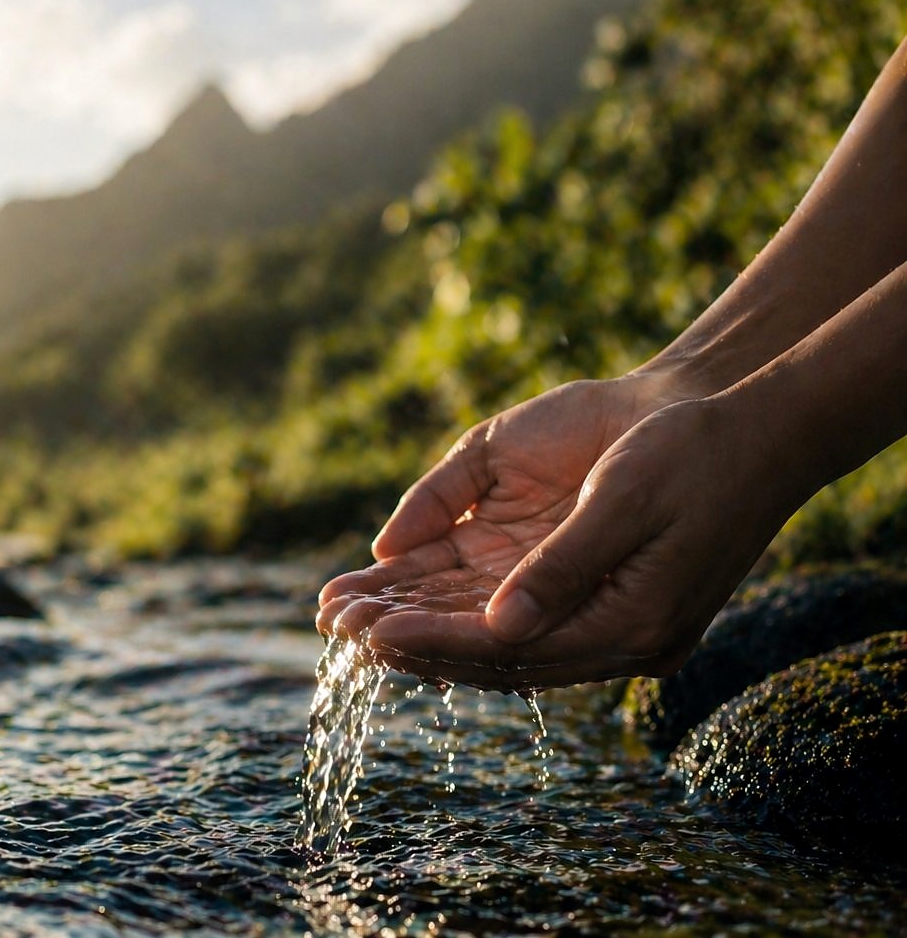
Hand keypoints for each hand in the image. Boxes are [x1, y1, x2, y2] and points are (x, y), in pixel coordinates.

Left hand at [317, 396, 801, 688]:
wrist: (732, 416)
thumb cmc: (690, 449)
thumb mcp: (627, 498)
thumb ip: (561, 564)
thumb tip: (496, 624)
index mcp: (631, 626)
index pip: (515, 650)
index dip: (439, 643)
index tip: (373, 634)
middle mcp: (601, 630)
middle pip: (487, 649)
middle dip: (407, 637)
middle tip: (333, 628)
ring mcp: (580, 603)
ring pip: (478, 624)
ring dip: (407, 618)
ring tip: (334, 610)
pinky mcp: (560, 572)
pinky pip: (486, 592)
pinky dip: (431, 591)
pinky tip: (376, 585)